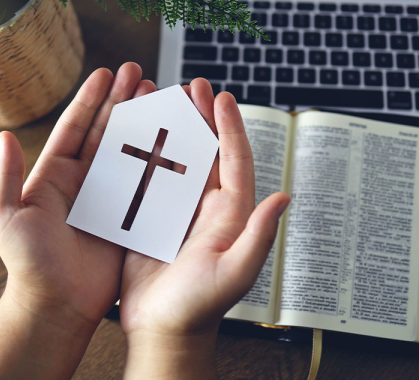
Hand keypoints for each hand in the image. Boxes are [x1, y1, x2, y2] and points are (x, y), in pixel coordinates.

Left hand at [0, 62, 156, 325]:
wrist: (55, 306)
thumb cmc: (27, 264)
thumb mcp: (6, 218)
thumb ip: (7, 178)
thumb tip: (4, 136)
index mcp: (55, 176)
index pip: (75, 127)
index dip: (90, 99)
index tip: (105, 73)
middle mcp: (83, 182)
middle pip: (106, 132)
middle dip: (122, 101)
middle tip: (139, 73)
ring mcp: (108, 199)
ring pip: (129, 152)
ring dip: (143, 124)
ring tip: (160, 97)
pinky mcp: (128, 218)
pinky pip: (146, 184)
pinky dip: (160, 161)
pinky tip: (175, 141)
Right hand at [119, 78, 289, 377]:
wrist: (164, 332)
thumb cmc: (200, 308)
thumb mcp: (234, 273)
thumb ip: (258, 236)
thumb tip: (283, 197)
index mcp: (230, 214)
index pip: (235, 160)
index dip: (230, 127)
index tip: (222, 97)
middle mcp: (208, 208)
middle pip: (208, 152)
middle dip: (202, 117)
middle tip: (193, 86)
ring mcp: (179, 213)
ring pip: (180, 161)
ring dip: (174, 130)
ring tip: (165, 101)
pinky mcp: (153, 221)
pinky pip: (151, 181)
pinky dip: (146, 156)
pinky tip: (134, 137)